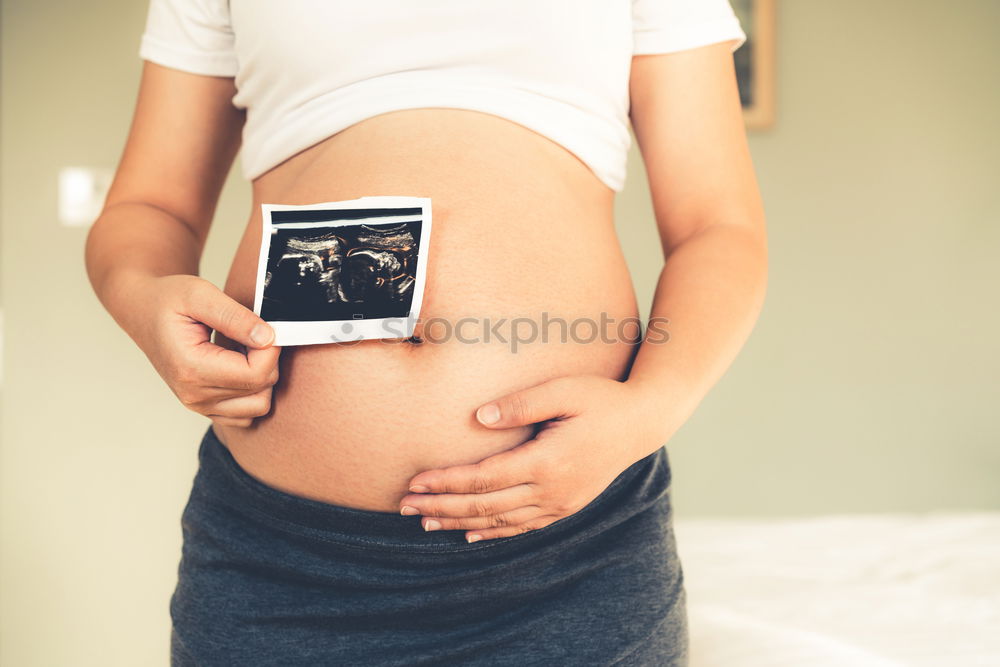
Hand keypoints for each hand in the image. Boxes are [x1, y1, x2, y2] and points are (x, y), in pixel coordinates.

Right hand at [131, 274, 281, 427]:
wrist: (143, 311)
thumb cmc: (167, 300)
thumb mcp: (200, 294)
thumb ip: (236, 317)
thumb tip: (268, 338)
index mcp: (191, 368)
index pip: (255, 374)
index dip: (271, 350)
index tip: (267, 328)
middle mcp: (194, 394)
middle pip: (260, 390)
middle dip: (268, 361)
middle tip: (253, 335)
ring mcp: (199, 405)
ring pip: (257, 406)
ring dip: (262, 378)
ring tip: (246, 351)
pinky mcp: (205, 407)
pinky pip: (245, 414)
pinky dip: (252, 392)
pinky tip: (240, 366)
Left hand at [399, 375, 658, 542]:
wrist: (643, 422)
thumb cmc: (601, 398)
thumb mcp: (563, 390)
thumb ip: (521, 404)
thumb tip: (478, 417)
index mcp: (547, 461)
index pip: (484, 477)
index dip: (446, 482)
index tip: (415, 482)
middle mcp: (552, 490)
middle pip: (485, 505)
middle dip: (442, 507)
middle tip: (405, 508)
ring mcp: (560, 502)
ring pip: (500, 521)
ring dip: (461, 523)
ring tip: (426, 523)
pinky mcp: (566, 505)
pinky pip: (523, 526)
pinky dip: (494, 532)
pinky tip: (471, 535)